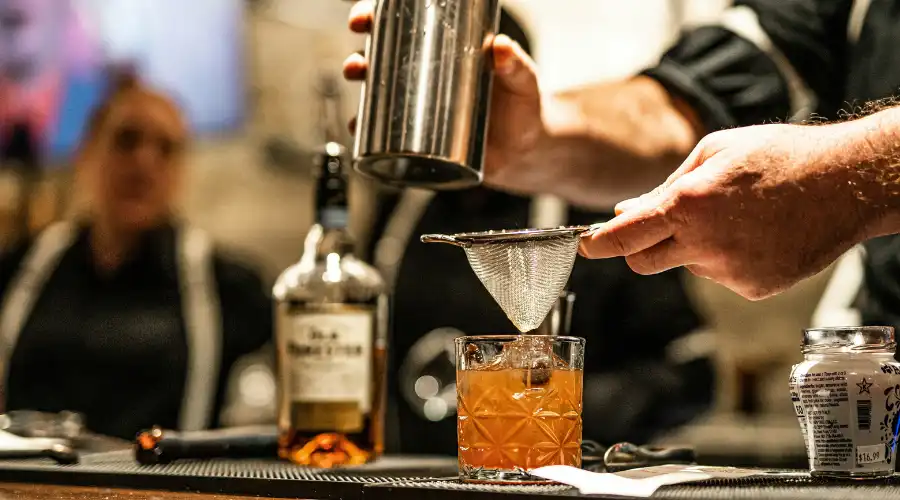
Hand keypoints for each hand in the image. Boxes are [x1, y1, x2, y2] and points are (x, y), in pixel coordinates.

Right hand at [342, 0, 547, 192]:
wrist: (527, 151)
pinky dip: (369, 136)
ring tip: (358, 107)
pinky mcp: (422, 141)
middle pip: (379, 62)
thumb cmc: (524, 106)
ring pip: (378, 98)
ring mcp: (420, 110)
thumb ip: (515, 65)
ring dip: (359, 100)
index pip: (400, 27)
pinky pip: (387, 138)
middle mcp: (424, 78)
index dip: (374, 18)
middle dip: (358, 60)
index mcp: (442, 51)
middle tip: (358, 65)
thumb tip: (501, 48)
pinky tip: (359, 135)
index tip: (363, 19)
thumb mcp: (521, 79)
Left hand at [579, 123, 875, 299]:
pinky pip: (721, 276)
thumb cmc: (781, 156)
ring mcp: (730, 272)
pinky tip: (755, 233)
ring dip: (692, 247)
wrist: (848, 183)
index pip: (623, 237)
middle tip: (660, 225)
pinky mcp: (753, 287)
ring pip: (686, 266)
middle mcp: (704, 244)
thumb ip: (664, 187)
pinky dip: (726, 258)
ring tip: (735, 216)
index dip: (597, 244)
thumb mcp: (715, 152)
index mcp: (689, 205)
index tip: (585, 246)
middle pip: (643, 263)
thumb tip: (625, 211)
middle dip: (639, 247)